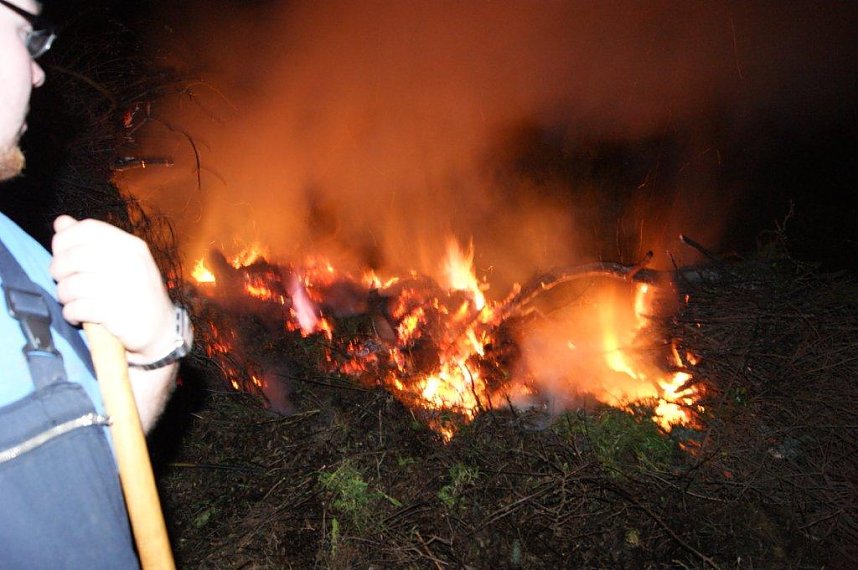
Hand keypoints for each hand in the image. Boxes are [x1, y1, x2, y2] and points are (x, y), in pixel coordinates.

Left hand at [50, 215, 174, 362]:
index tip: (61, 255)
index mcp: (131, 246)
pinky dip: (71, 314)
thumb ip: (90, 241)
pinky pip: (77, 308)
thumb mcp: (121, 262)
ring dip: (64, 296)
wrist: (162, 329)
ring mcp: (125, 288)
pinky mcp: (117, 313)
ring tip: (71, 301)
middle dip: (58, 271)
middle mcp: (130, 262)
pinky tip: (77, 316)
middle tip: (63, 282)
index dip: (64, 240)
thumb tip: (61, 222)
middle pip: (74, 256)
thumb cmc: (136, 293)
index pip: (87, 228)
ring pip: (71, 284)